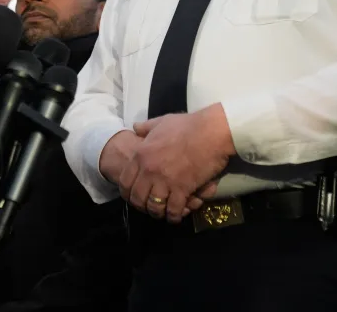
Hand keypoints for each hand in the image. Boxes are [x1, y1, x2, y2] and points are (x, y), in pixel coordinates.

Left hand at [126, 104, 235, 223]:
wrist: (211, 132)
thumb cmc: (189, 125)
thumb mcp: (163, 121)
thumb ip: (146, 127)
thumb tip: (135, 127)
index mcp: (141, 154)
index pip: (125, 181)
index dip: (127, 192)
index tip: (133, 196)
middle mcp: (149, 170)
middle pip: (137, 197)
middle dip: (141, 206)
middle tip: (148, 207)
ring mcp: (165, 181)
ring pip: (154, 206)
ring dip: (157, 213)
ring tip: (162, 213)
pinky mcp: (181, 189)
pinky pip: (173, 209)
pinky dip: (174, 216)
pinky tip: (176, 216)